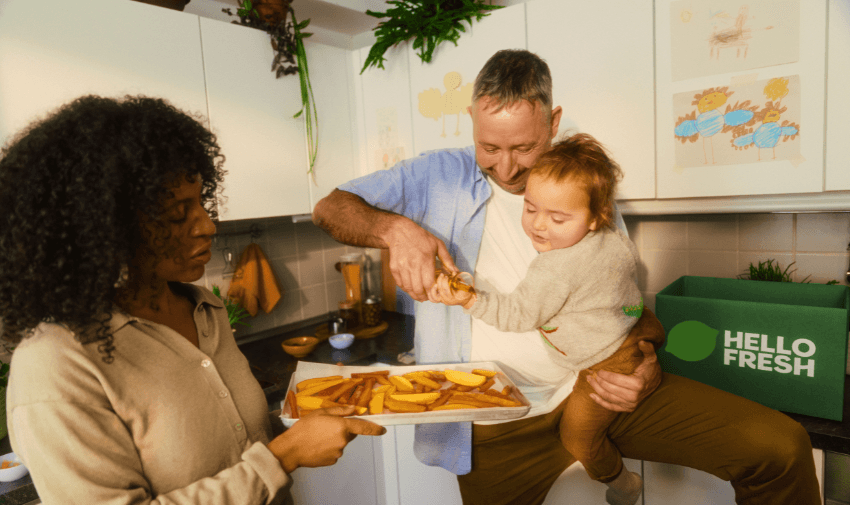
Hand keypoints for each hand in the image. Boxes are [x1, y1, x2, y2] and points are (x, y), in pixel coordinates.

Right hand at [268, 405, 385, 472]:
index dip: (375, 429)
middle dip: (343, 430)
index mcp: (342, 426)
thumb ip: (339, 411)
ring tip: (318, 437)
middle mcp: (343, 440)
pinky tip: (317, 445)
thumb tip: (354, 409)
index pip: (364, 427)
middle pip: (350, 434)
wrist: (291, 449)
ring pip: (341, 443)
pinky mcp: (332, 460)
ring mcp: (338, 452)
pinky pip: (334, 452)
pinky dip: (329, 448)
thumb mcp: (320, 413)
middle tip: (327, 427)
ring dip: (334, 439)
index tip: (382, 430)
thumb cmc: (304, 428)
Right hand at [384, 217, 456, 301]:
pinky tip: (411, 288)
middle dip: (423, 297)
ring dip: (414, 295)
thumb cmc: (421, 237)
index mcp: (425, 260)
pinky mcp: (394, 268)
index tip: (436, 296)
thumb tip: (456, 272)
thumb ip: (447, 259)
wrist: (399, 231)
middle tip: (427, 298)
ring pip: (408, 288)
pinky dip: (406, 289)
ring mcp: (402, 267)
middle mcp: (413, 265)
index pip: (429, 283)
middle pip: (418, 289)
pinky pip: (400, 283)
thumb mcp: (437, 244)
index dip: (432, 293)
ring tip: (419, 295)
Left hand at [428, 273, 474, 307]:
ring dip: (434, 288)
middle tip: (441, 275)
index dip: (445, 282)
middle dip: (440, 282)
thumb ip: (459, 280)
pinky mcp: (442, 300)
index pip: (446, 290)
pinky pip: (434, 298)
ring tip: (436, 282)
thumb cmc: (467, 292)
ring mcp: (444, 301)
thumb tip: (453, 272)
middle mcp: (447, 301)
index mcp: (453, 297)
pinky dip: (433, 292)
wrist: (467, 301)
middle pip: (440, 292)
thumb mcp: (464, 286)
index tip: (446, 276)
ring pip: (435, 297)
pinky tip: (435, 286)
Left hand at [587, 341, 661, 411]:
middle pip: (609, 389)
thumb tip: (642, 341)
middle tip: (589, 374)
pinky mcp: (628, 409)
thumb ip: (647, 349)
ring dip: (596, 389)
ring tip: (589, 380)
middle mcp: (634, 396)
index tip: (596, 369)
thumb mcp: (651, 358)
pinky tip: (591, 395)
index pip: (615, 380)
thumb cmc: (651, 369)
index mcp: (638, 384)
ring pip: (608, 398)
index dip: (604, 375)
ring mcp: (631, 404)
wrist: (657, 383)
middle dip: (597, 381)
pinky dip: (600, 402)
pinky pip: (611, 407)